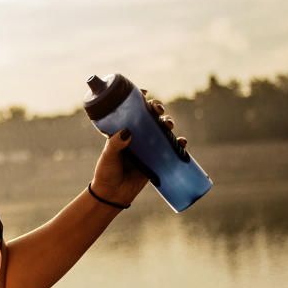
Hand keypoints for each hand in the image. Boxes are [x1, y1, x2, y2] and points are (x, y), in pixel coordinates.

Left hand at [91, 88, 188, 207]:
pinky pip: (171, 148)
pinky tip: (181, 142)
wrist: (113, 196)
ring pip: (162, 129)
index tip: (144, 92)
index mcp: (122, 131)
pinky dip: (178, 143)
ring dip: (169, 122)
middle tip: (158, 109)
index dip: (139, 99)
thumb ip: (115, 144)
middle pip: (150, 116)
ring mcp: (148, 147)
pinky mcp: (157, 159)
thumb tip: (127, 132)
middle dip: (157, 108)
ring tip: (168, 125)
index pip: (131, 110)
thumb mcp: (108, 157)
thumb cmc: (106, 173)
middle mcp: (136, 136)